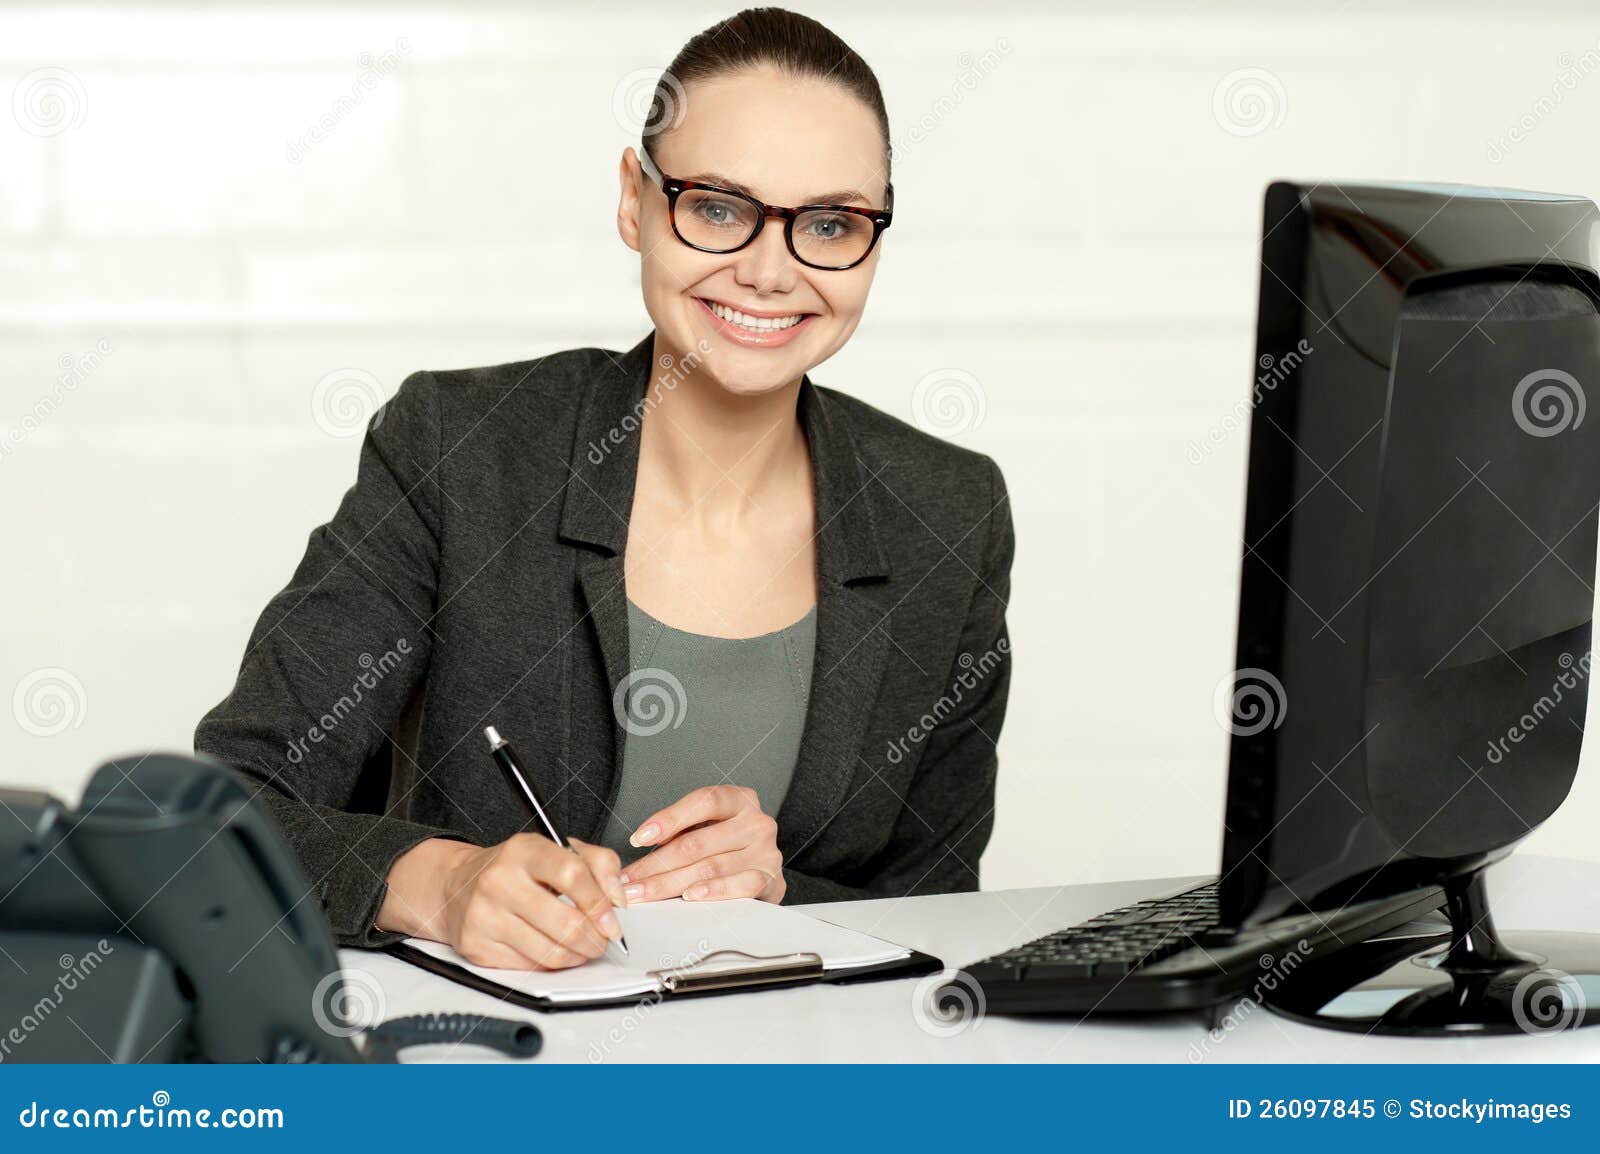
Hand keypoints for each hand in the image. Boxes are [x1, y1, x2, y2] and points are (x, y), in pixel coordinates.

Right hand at [386, 835, 624, 970]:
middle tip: (602, 940)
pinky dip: (551, 964)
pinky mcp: (476, 946)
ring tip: (582, 947)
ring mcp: (484, 916)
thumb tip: (618, 899)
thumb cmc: (514, 868)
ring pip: (550, 952)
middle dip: (594, 939)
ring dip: (577, 956)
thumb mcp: (557, 849)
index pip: (571, 874)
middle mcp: (499, 881)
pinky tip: (554, 950)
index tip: (613, 920)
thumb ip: (599, 863)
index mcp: (523, 850)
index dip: (600, 903)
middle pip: (565, 923)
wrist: (457, 885)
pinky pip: (529, 966)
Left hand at [620, 785, 785, 903]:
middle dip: (656, 864)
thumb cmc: (727, 844)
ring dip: (670, 884)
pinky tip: (691, 896)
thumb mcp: (706, 826)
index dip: (669, 818)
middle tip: (627, 882)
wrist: (764, 869)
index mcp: (739, 800)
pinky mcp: (770, 880)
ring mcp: (766, 852)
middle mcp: (756, 823)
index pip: (704, 802)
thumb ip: (681, 830)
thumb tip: (641, 842)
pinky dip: (714, 891)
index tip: (639, 838)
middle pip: (699, 842)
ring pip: (710, 867)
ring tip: (644, 894)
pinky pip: (741, 886)